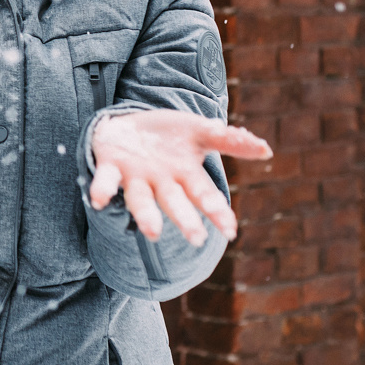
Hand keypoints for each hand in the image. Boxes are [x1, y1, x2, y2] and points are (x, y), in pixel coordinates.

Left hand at [90, 109, 271, 246]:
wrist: (127, 125)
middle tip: (196, 239)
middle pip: (174, 204)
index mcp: (185, 175)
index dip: (217, 212)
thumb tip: (266, 150)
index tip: (230, 230)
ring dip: (146, 215)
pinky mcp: (111, 166)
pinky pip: (106, 181)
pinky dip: (102, 190)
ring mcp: (135, 177)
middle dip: (185, 220)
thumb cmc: (168, 135)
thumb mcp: (200, 131)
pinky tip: (98, 200)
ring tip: (152, 231)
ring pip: (140, 200)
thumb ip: (230, 140)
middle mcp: (161, 182)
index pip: (204, 196)